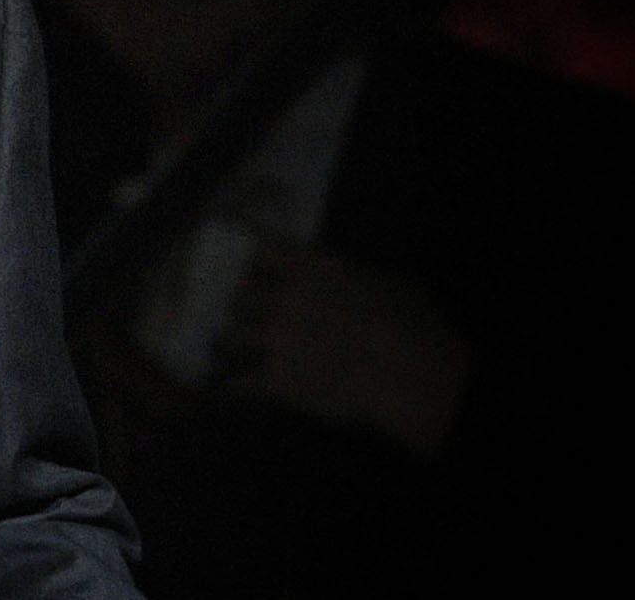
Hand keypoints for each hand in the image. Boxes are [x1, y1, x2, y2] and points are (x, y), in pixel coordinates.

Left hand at [214, 241, 468, 457]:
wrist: (413, 376)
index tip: (235, 252)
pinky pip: (236, 382)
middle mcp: (285, 297)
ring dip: (226, 343)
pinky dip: (227, 388)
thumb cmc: (414, 326)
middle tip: (234, 311)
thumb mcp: (385, 282)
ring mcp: (276, 337)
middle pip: (236, 291)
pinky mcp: (276, 379)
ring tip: (221, 348)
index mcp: (312, 268)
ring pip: (228, 334)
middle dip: (237, 303)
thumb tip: (345, 275)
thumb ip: (351, 275)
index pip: (259, 245)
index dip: (245, 251)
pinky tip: (221, 389)